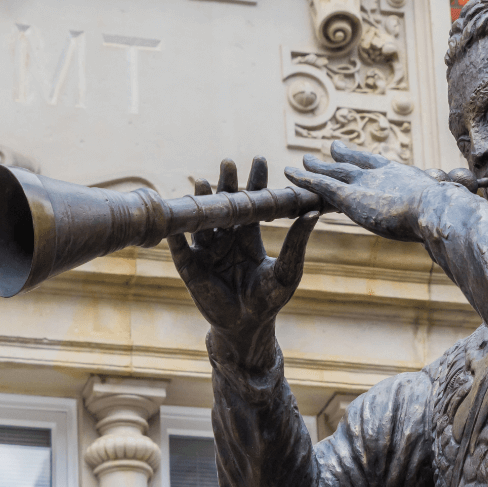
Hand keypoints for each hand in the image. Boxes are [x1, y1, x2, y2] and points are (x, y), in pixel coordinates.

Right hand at [168, 156, 318, 368]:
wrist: (248, 326)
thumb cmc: (270, 300)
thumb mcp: (288, 269)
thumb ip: (297, 242)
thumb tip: (313, 213)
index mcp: (248, 237)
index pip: (252, 204)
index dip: (255, 182)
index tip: (260, 160)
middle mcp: (226, 240)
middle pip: (225, 206)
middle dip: (226, 184)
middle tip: (228, 163)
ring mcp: (207, 252)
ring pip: (203, 222)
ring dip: (203, 202)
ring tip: (203, 181)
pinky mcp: (191, 268)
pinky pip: (180, 250)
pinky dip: (175, 235)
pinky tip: (173, 220)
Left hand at [284, 141, 451, 241]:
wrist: (436, 208)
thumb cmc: (445, 213)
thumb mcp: (443, 209)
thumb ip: (439, 211)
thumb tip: (455, 218)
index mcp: (401, 176)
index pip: (378, 165)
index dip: (366, 161)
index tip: (362, 154)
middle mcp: (379, 175)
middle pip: (354, 164)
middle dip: (341, 157)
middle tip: (331, 148)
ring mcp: (362, 183)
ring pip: (332, 172)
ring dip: (316, 167)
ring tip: (302, 162)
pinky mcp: (348, 196)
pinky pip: (320, 184)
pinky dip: (303, 177)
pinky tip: (288, 172)